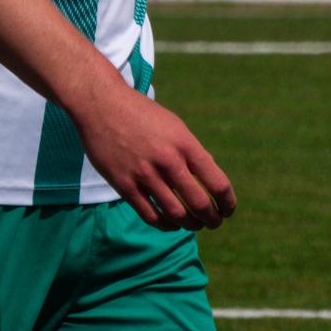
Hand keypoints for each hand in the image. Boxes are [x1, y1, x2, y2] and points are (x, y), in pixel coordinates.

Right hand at [70, 85, 234, 231]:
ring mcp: (144, 174)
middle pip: (199, 204)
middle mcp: (167, 160)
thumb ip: (192, 153)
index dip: (228, 202)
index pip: (217, 183)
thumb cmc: (142, 115)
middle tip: (214, 223)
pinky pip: (150, 215)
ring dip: (190, 225)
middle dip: (212, 219)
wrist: (102, 105)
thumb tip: (209, 183)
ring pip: (175, 214)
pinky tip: (171, 224)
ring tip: (195, 225)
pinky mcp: (124, 185)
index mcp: (184, 143)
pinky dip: (166, 225)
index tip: (228, 210)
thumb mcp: (175, 126)